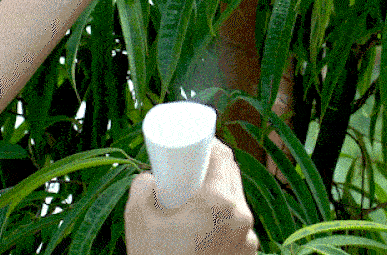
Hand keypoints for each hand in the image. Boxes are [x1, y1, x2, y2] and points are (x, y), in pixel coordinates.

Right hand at [125, 138, 259, 254]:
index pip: (223, 156)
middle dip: (213, 169)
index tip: (195, 145)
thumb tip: (151, 177)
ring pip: (236, 204)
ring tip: (196, 201)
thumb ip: (143, 186)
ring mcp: (248, 241)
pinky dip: (223, 222)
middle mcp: (242, 218)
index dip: (209, 144)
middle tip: (190, 170)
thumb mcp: (137, 217)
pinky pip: (237, 229)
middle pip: (232, 177)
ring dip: (219, 196)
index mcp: (219, 202)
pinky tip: (205, 228)